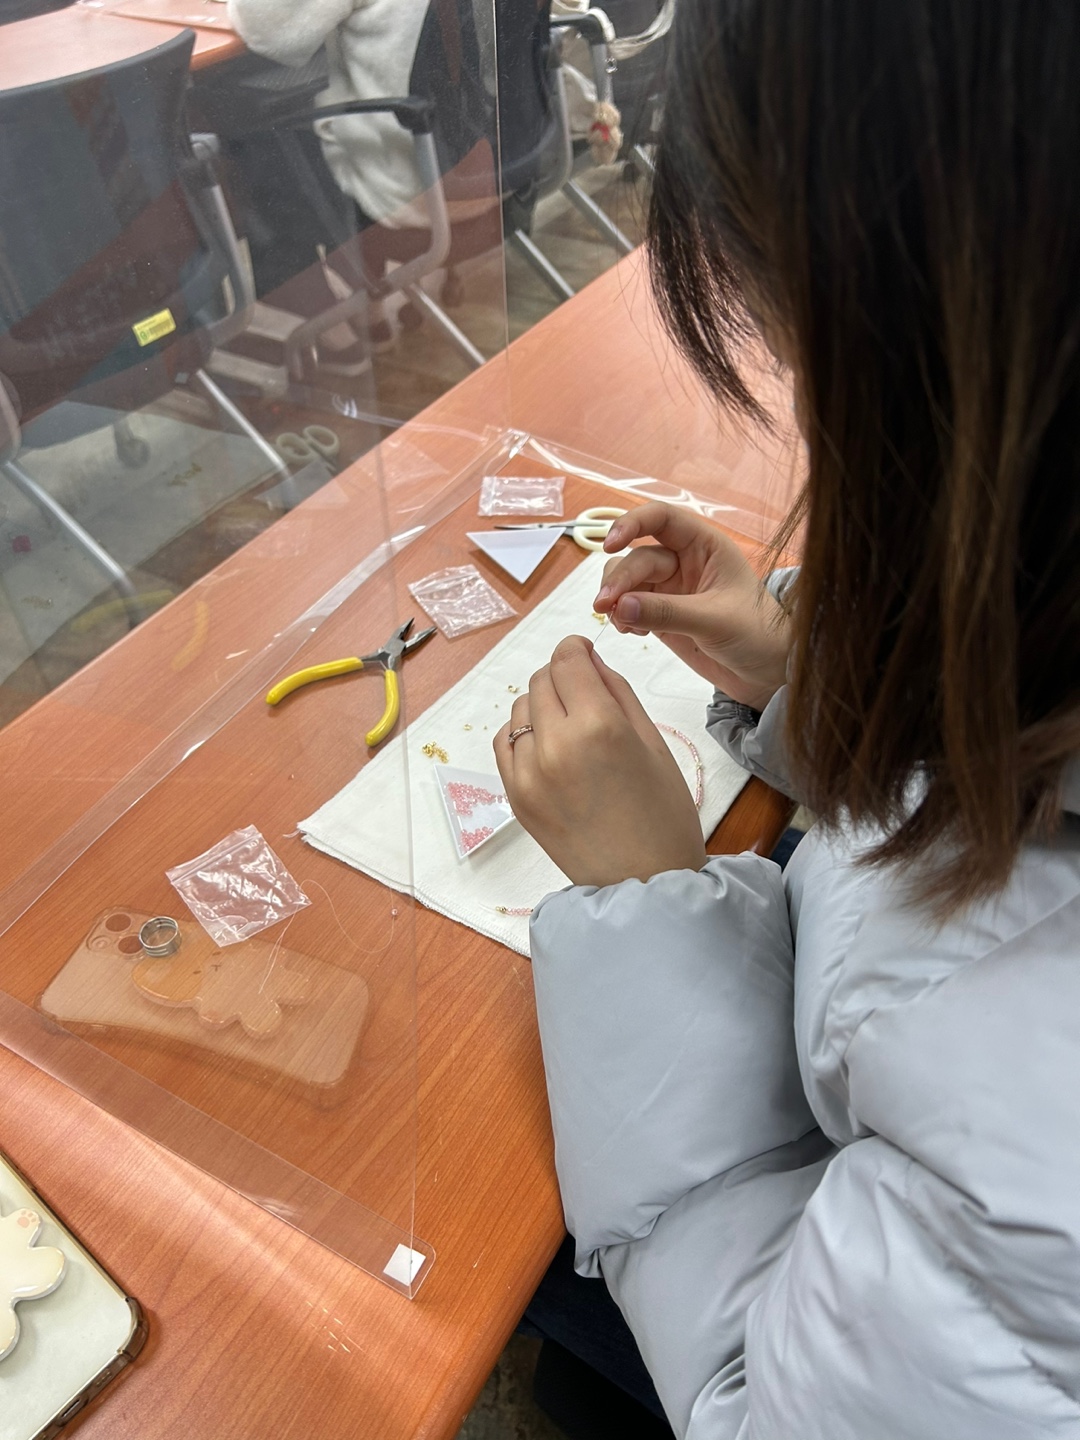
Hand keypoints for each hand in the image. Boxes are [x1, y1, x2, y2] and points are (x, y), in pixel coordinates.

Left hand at [494, 635, 706, 888]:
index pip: (568, 660)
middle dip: (561, 676)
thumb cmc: (663, 816)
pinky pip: (505, 742)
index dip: (576, 649)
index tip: (584, 653)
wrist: (642, 884)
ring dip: (542, 704)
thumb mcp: (654, 743)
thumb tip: (590, 660)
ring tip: (570, 725)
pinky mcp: (516, 796)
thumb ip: (618, 692)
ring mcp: (528, 773)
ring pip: (521, 708)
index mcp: (599, 726)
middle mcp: (555, 744)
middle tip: (584, 693)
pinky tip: (548, 745)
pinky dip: (522, 733)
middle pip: (541, 680)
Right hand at [595, 502, 791, 710]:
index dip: (631, 524)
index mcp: (706, 546)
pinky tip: (631, 632)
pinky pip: (630, 607)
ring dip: (615, 599)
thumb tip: (620, 606)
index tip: (610, 545)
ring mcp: (671, 589)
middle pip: (638, 557)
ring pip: (628, 582)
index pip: (661, 519)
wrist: (768, 674)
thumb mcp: (715, 621)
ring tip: (618, 624)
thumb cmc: (758, 636)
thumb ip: (667, 612)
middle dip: (619, 580)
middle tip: (604, 607)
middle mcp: (685, 561)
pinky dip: (622, 617)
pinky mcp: (662, 616)